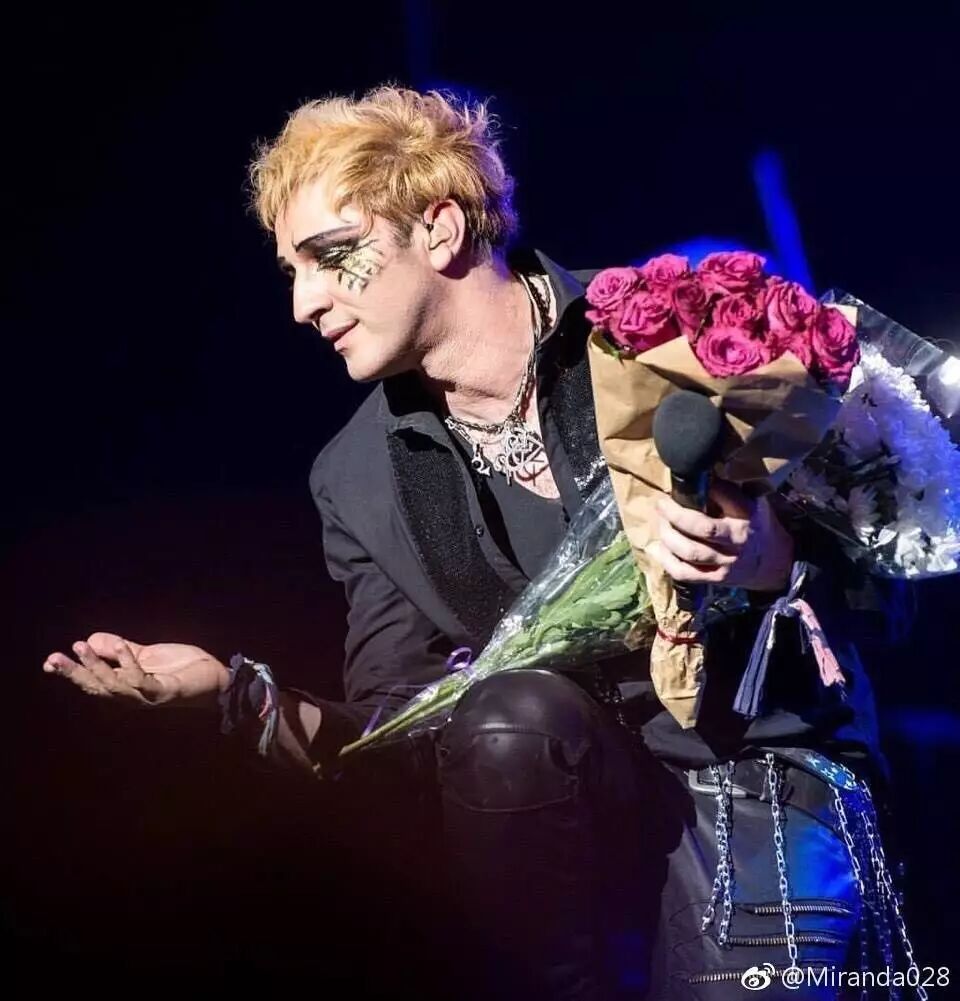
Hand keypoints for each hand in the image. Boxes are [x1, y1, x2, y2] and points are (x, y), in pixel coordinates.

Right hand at [43, 633, 229, 707]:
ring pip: (113, 686)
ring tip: (81, 647)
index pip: (92, 682)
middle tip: (53, 658)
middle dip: (73, 673)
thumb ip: (119, 649)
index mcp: (125, 685)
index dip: (71, 673)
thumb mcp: (145, 654)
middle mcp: (132, 694)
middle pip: (96, 687)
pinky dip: (129, 663)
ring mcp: (147, 696)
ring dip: (96, 666)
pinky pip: (141, 680)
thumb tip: (89, 639)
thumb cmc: (182, 668)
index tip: (48, 662)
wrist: (216, 678)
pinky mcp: (164, 692)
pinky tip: (121, 646)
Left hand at [647, 479, 793, 591]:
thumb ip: (729, 491)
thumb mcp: (752, 502)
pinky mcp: (716, 578)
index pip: (723, 496)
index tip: (684, 481)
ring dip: (668, 535)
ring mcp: (726, 561)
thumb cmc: (755, 524)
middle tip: (661, 503)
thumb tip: (698, 473)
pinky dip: (666, 561)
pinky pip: (685, 573)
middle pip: (701, 527)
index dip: (701, 488)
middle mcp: (737, 538)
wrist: (774, 561)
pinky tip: (656, 548)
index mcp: (746, 514)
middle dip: (674, 514)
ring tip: (661, 522)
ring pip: (690, 551)